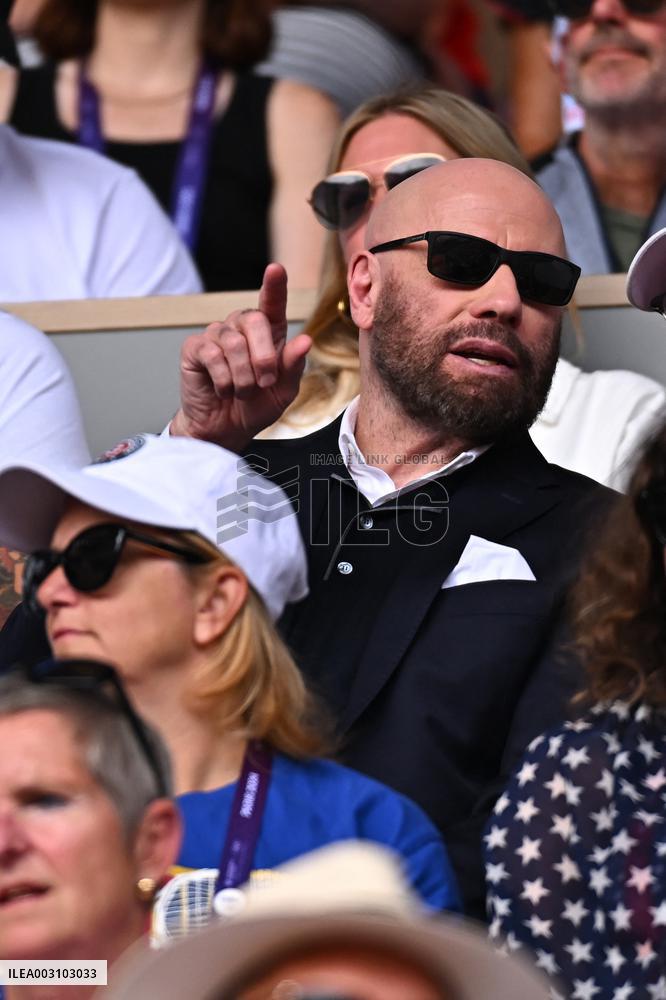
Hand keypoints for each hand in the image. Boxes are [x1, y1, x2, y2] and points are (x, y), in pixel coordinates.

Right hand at [171, 264, 310, 450]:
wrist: (226, 429)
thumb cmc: (255, 406)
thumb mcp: (283, 391)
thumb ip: (293, 366)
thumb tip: (305, 341)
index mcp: (268, 334)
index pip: (272, 303)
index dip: (274, 286)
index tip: (276, 269)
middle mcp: (241, 328)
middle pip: (254, 320)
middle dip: (264, 358)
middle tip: (264, 383)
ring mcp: (217, 335)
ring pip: (234, 343)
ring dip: (243, 376)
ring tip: (241, 392)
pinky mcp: (195, 348)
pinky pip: (213, 354)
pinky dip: (223, 379)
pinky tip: (222, 389)